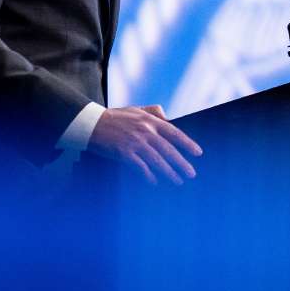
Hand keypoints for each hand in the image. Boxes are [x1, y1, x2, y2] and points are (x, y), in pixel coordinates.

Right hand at [87, 105, 201, 184]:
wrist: (91, 124)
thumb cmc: (115, 117)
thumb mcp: (136, 109)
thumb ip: (154, 111)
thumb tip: (168, 118)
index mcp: (150, 121)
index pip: (174, 133)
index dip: (187, 143)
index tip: (198, 153)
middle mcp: (145, 132)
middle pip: (168, 150)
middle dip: (181, 163)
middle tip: (191, 174)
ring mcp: (134, 143)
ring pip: (157, 160)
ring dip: (169, 172)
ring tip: (178, 181)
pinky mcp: (123, 153)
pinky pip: (140, 166)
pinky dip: (148, 175)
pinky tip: (154, 182)